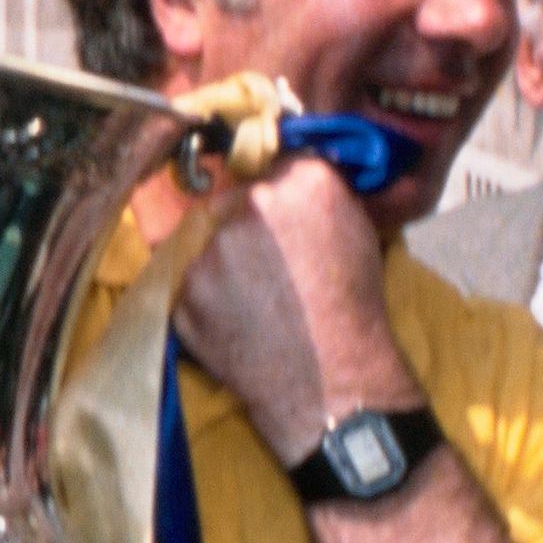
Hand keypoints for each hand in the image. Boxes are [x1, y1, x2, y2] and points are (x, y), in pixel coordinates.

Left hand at [162, 160, 416, 467]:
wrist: (333, 379)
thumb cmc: (355, 308)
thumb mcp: (359, 230)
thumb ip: (319, 191)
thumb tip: (288, 170)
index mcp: (304, 181)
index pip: (270, 163)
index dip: (270, 190)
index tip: (274, 214)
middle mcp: (252, 203)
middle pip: (231, 198)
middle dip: (242, 225)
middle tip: (264, 266)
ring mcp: (212, 246)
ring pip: (204, 239)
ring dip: (220, 262)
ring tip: (253, 299)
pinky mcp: (184, 288)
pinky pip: (187, 281)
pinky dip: (203, 298)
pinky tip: (234, 319)